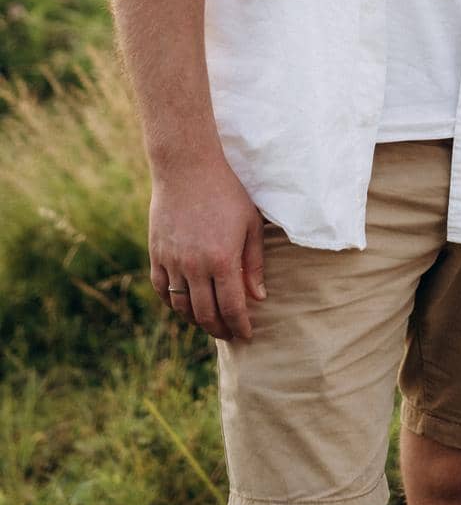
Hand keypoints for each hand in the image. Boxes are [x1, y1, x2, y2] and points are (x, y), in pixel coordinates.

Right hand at [148, 155, 266, 341]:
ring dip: (196, 320)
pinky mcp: (156, 254)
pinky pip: (162, 290)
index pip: (231, 307)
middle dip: (220, 329)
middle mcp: (194, 266)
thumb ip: (254, 263)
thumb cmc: (226, 193)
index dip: (240, 326)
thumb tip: (258, 298)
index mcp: (222, 260)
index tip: (246, 335)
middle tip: (230, 334)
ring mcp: (172, 261)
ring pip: (181, 307)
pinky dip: (173, 303)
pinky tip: (185, 305)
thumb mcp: (250, 224)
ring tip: (210, 322)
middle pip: (205, 314)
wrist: (187, 169)